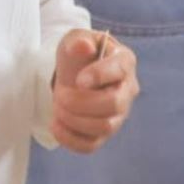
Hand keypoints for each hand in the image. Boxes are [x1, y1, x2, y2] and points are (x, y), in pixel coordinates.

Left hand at [50, 29, 138, 153]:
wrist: (73, 72)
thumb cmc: (79, 53)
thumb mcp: (75, 39)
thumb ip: (78, 40)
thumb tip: (84, 47)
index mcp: (124, 61)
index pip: (119, 70)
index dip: (99, 76)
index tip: (78, 79)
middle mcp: (128, 89)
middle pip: (114, 104)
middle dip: (81, 103)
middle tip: (60, 95)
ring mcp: (119, 114)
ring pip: (105, 127)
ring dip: (74, 120)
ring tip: (57, 107)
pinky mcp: (104, 132)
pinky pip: (92, 145)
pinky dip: (71, 139)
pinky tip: (56, 125)